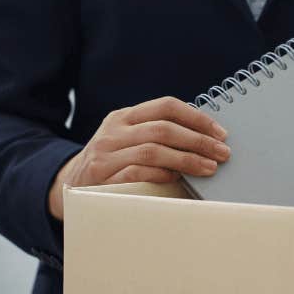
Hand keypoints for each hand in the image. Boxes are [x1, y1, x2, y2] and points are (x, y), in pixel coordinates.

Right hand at [48, 96, 229, 219]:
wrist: (70, 187)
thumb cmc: (113, 165)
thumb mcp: (129, 141)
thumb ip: (158, 136)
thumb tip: (208, 140)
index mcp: (124, 117)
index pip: (165, 106)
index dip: (197, 118)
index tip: (221, 133)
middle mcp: (113, 132)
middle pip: (163, 129)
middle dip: (198, 140)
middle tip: (223, 153)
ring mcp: (106, 155)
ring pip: (152, 150)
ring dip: (187, 159)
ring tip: (210, 168)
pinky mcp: (101, 178)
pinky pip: (137, 173)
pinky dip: (162, 174)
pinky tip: (178, 179)